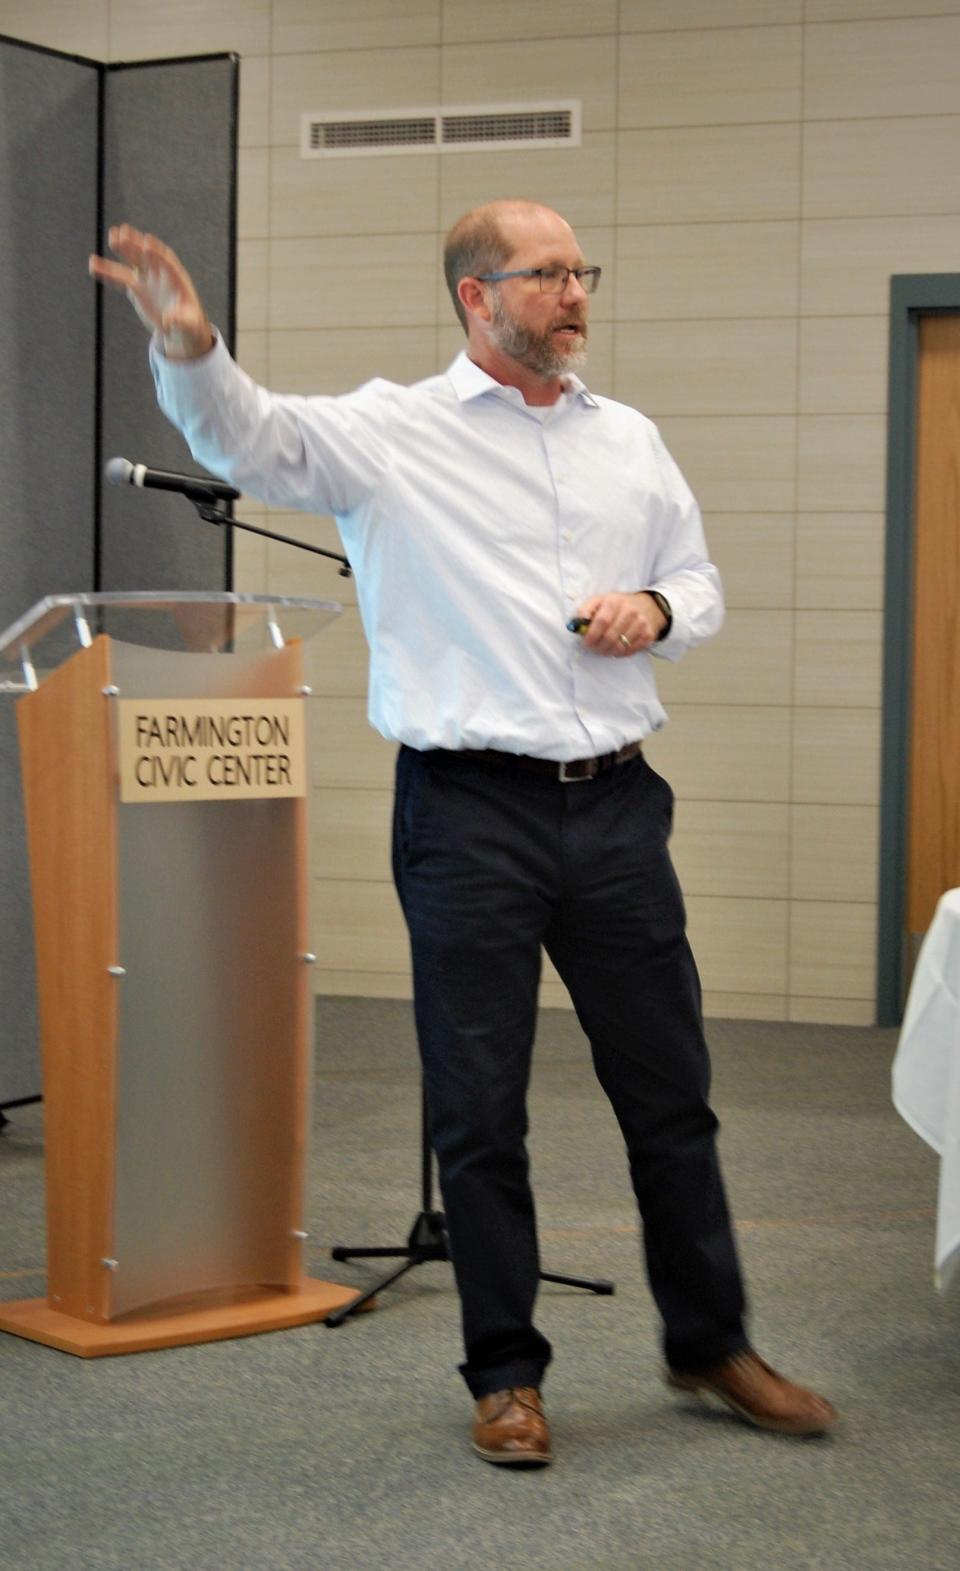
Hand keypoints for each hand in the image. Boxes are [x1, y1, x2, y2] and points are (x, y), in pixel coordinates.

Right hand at [88, 224, 214, 359]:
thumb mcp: (189, 324)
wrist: (179, 328)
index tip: (146, 243)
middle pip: (147, 255)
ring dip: (122, 249)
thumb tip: (169, 319)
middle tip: (122, 232)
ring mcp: (147, 278)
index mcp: (176, 278)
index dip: (157, 252)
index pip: (166, 261)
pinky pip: (120, 278)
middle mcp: (160, 274)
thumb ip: (180, 320)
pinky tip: (94, 265)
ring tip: (111, 238)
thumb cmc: (189, 324)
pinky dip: (107, 272)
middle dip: (136, 244)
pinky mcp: (136, 287)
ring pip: (132, 261)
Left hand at [575, 591, 665, 657]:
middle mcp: (630, 611)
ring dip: (608, 651)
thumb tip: (575, 626)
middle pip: (610, 637)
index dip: (591, 635)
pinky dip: (620, 653)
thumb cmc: (618, 605)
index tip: (585, 642)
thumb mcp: (599, 601)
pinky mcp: (648, 635)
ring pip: (620, 647)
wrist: (647, 606)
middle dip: (598, 646)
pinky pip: (630, 651)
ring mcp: (641, 624)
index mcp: (615, 601)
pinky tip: (616, 647)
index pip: (602, 621)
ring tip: (604, 647)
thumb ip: (585, 611)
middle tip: (593, 647)